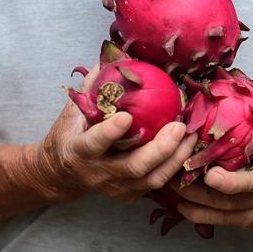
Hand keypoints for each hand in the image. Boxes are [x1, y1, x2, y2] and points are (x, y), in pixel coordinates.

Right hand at [34, 64, 195, 203]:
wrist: (61, 173)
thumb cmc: (70, 134)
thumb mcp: (72, 111)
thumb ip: (92, 87)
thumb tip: (113, 57)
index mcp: (79, 150)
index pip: (95, 143)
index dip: (110, 133)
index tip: (126, 116)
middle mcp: (98, 173)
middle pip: (134, 166)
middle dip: (160, 148)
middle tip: (178, 126)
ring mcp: (115, 187)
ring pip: (151, 178)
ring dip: (175, 158)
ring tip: (190, 135)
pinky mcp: (129, 194)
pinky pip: (157, 184)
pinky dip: (174, 167)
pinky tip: (188, 148)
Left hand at [173, 105, 252, 230]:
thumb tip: (252, 103)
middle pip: (250, 182)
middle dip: (226, 180)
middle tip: (203, 172)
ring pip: (227, 203)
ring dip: (197, 193)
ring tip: (173, 180)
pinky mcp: (250, 222)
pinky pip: (221, 219)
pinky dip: (198, 212)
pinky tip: (180, 203)